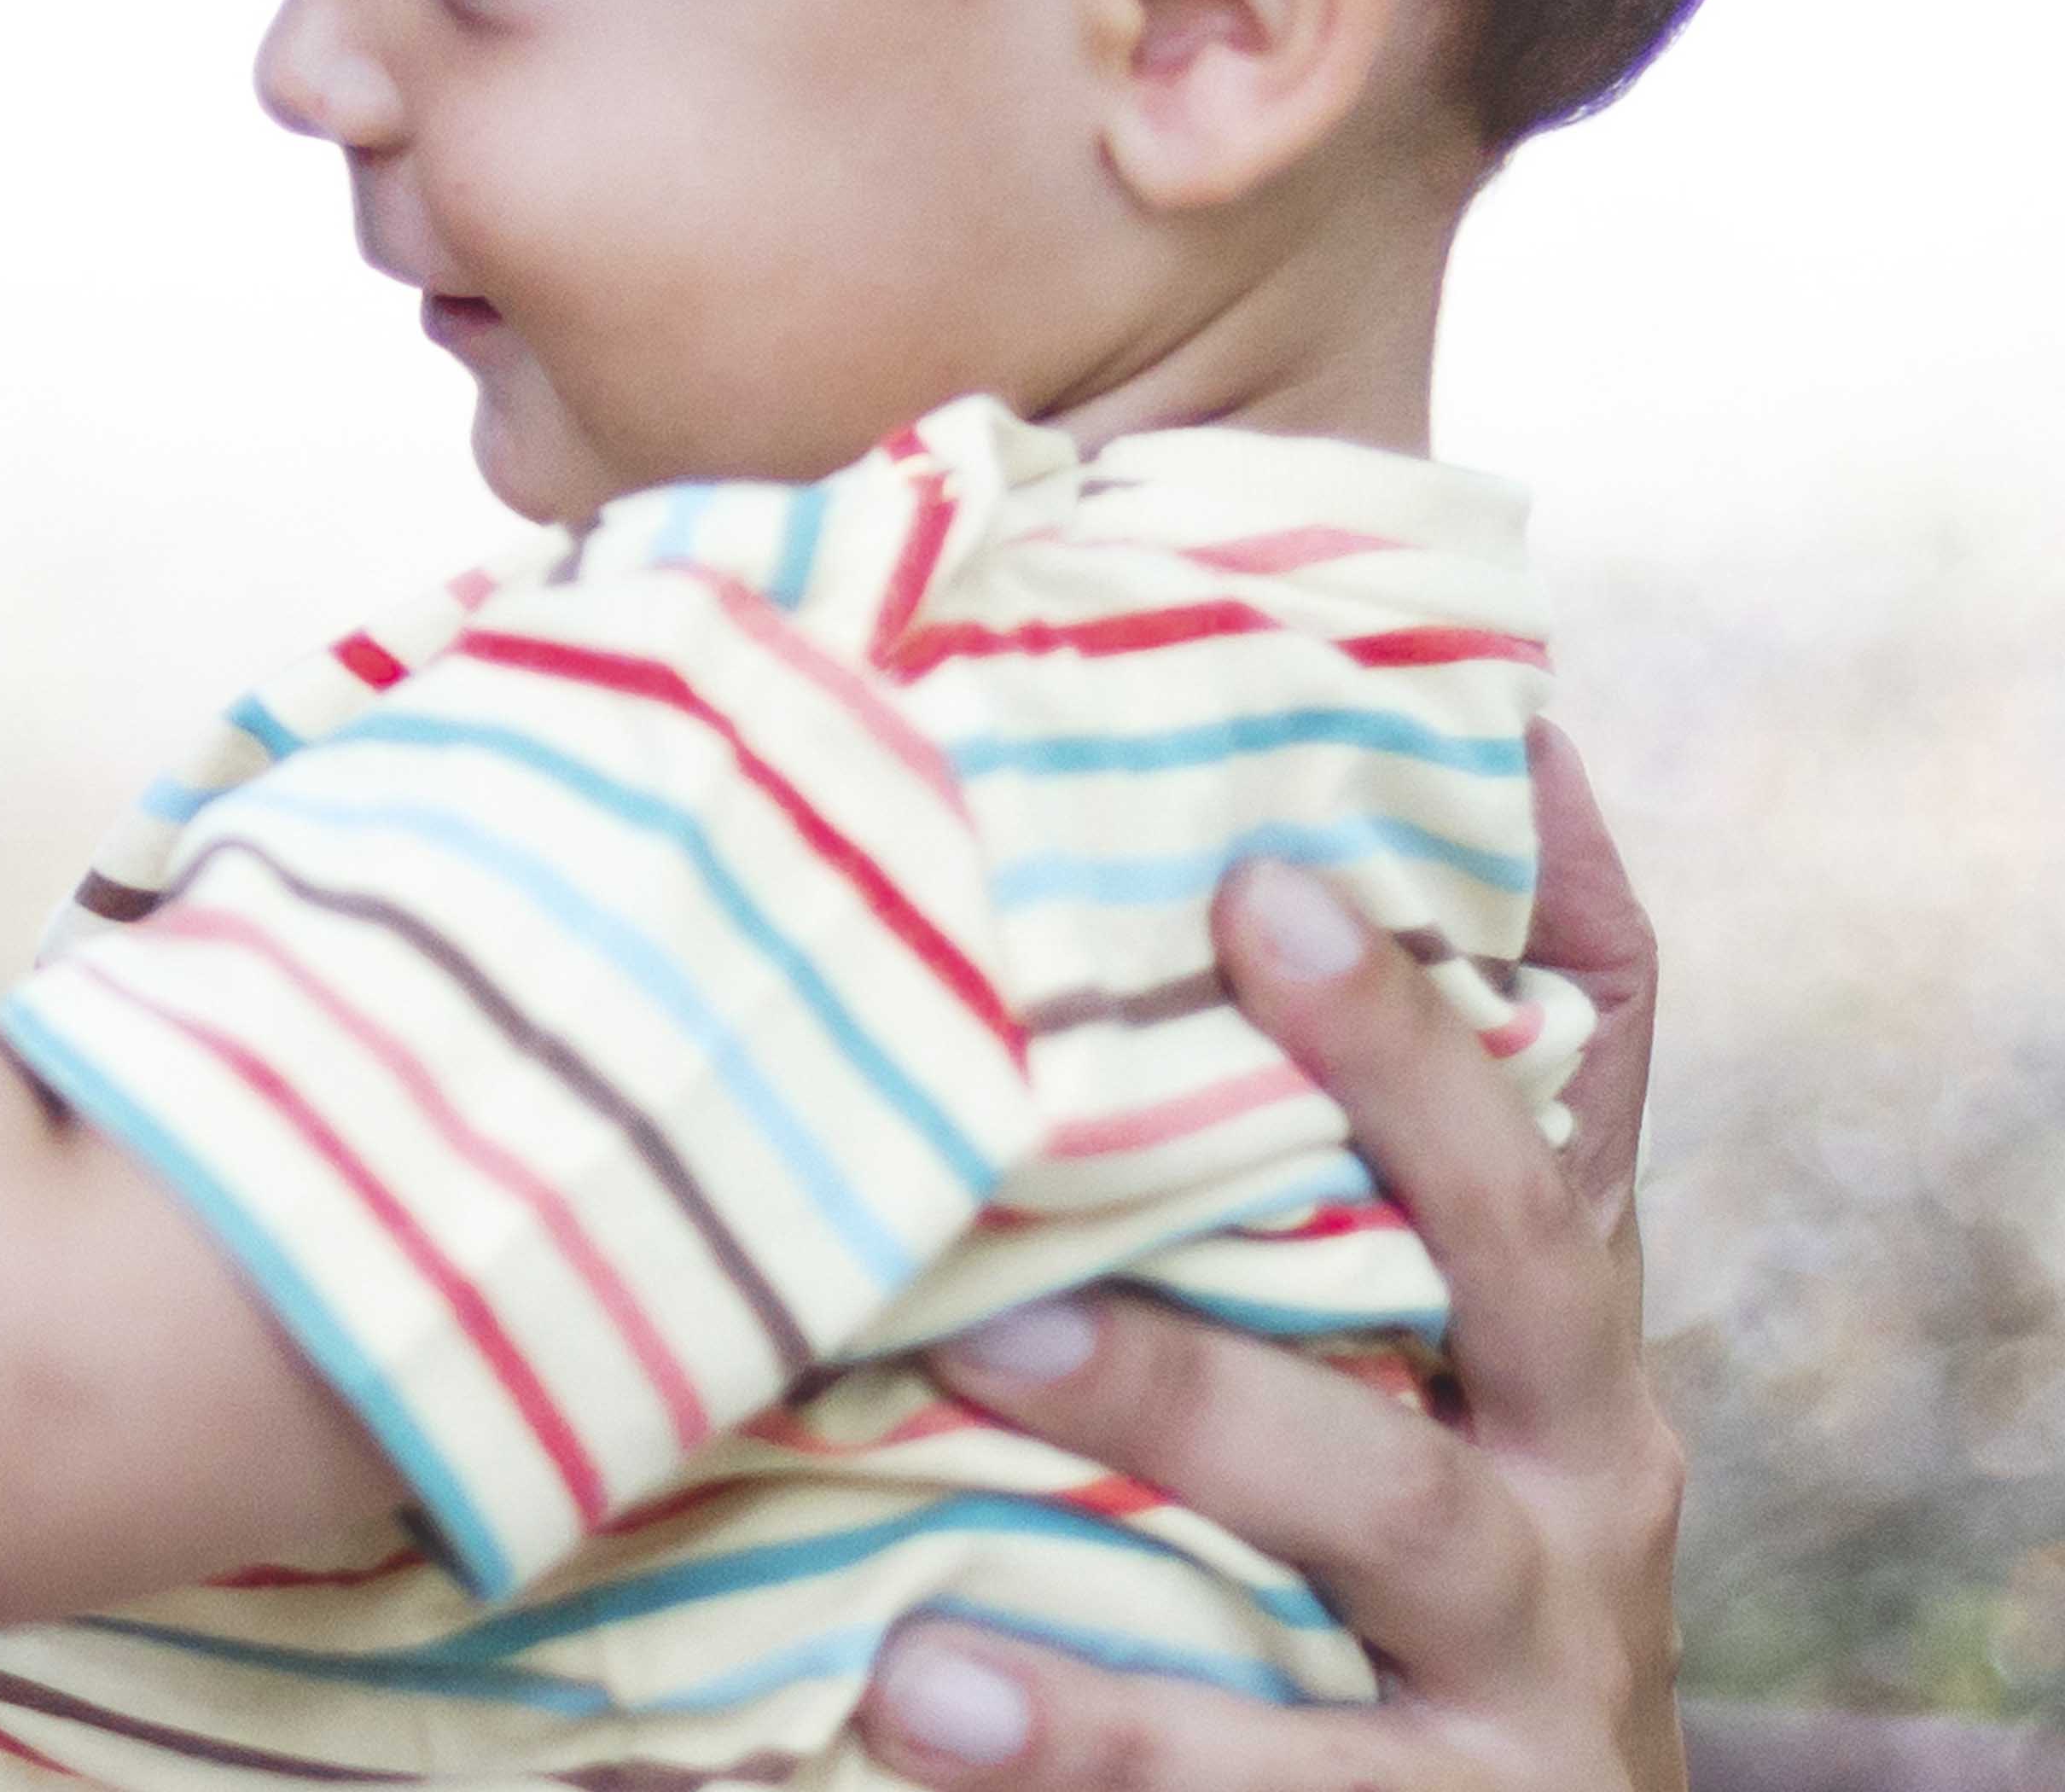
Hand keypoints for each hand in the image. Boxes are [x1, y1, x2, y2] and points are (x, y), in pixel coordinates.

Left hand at [860, 733, 1680, 1791]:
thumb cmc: (1437, 1561)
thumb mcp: (1456, 1371)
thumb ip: (1417, 1140)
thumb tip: (1447, 798)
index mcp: (1561, 1352)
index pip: (1534, 1125)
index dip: (1420, 999)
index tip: (1259, 865)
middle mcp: (1577, 1488)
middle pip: (1502, 1271)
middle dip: (1358, 1130)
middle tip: (1143, 959)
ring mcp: (1518, 1671)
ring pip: (1379, 1509)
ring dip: (1183, 1408)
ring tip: (982, 1344)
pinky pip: (1255, 1776)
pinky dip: (1085, 1729)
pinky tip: (914, 1678)